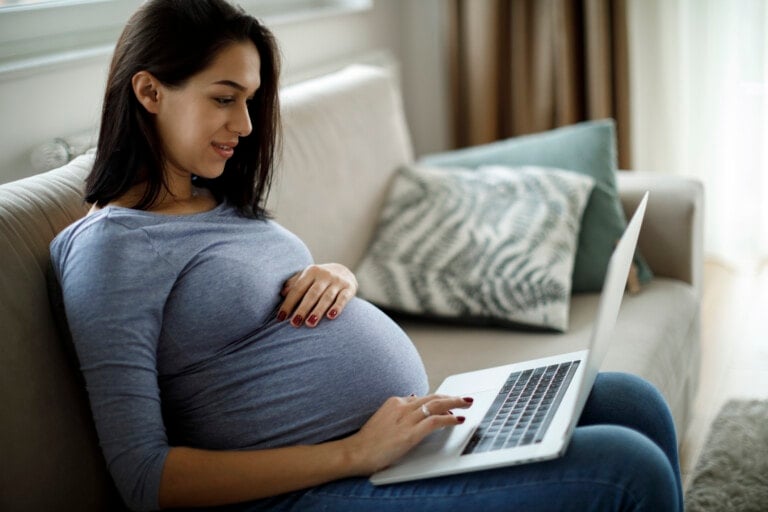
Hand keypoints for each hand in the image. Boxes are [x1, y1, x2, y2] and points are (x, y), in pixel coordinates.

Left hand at [277, 263, 357, 327]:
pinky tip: (331, 316)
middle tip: (295, 323)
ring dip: (318, 311)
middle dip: (303, 309)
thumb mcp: (306, 277)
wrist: (344, 271)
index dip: (289, 303)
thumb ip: (294, 284)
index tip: (281, 318)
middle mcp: (324, 275)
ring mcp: (338, 281)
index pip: (298, 289)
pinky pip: (343, 298)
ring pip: (327, 298)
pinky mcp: (349, 288)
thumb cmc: (318, 280)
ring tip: (310, 324)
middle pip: (312, 294)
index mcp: (311, 272)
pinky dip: (337, 307)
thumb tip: (281, 293)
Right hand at [340, 394, 472, 474]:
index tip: (449, 404)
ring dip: (455, 403)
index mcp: (395, 401)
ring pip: (437, 405)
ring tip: (467, 404)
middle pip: (433, 397)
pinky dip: (449, 419)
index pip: (424, 397)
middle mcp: (402, 406)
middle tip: (465, 398)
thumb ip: (399, 410)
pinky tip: (458, 420)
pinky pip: (436, 421)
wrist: (357, 452)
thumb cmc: (369, 440)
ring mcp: (407, 419)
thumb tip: (414, 399)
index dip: (440, 400)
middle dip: (452, 397)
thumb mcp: (384, 418)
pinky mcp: (411, 433)